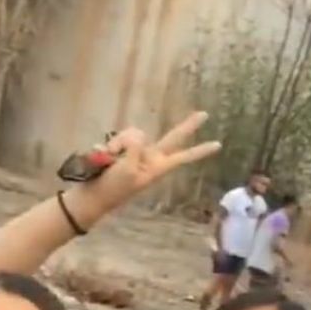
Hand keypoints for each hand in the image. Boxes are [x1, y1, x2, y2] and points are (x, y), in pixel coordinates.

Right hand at [73, 112, 219, 219]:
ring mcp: (137, 152)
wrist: (93, 195)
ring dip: (119, 145)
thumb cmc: (113, 187)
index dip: (199, 150)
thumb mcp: (127, 168)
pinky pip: (119, 138)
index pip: (183, 157)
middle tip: (205, 114)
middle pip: (173, 138)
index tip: (218, 145)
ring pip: (134, 134)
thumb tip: (137, 134)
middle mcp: (150, 158)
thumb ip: (136, 146)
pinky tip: (102, 157)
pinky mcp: (122, 149)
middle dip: (188, 127)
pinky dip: (109, 146)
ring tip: (110, 161)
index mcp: (157, 168)